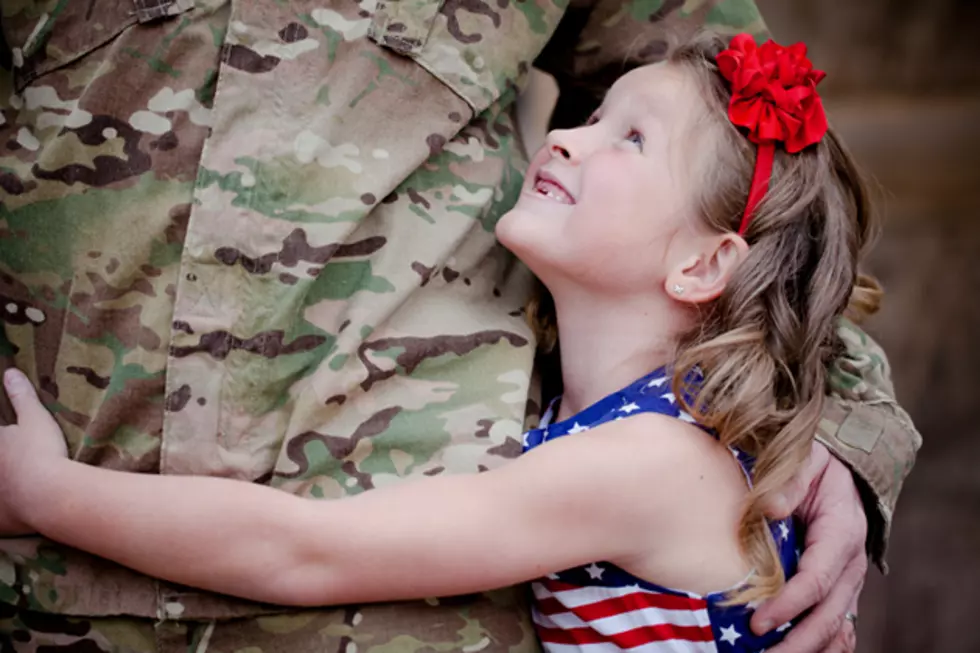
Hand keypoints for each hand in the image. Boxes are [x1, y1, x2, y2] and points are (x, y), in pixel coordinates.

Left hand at [0, 368, 69, 534]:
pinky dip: (3, 520)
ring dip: (2, 489)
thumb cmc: (41, 453)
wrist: (50, 495)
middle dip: (4, 464)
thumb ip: (21, 397)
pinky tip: (9, 517)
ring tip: (9, 488)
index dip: (3, 438)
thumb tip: (10, 372)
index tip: (7, 439)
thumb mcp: (35, 419)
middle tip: (11, 464)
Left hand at [753, 441, 867, 652]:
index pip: (816, 580)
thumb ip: (789, 483)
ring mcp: (848, 581)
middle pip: (829, 617)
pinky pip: (837, 626)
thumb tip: (768, 508)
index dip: (788, 605)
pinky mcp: (839, 589)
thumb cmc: (817, 466)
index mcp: (841, 535)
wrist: (845, 472)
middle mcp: (851, 565)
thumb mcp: (806, 461)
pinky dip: (823, 645)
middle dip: (798, 643)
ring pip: (835, 628)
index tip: (758, 622)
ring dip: (808, 649)